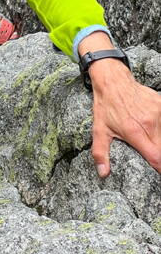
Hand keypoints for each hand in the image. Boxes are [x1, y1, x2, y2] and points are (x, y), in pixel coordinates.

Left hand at [81, 36, 160, 176]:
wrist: (113, 80)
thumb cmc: (106, 105)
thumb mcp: (99, 129)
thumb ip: (101, 153)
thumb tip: (103, 173)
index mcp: (134, 132)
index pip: (156, 157)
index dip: (159, 168)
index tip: (158, 172)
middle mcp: (149, 123)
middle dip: (158, 154)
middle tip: (148, 151)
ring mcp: (157, 113)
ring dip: (158, 139)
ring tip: (146, 136)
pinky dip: (160, 126)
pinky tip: (151, 125)